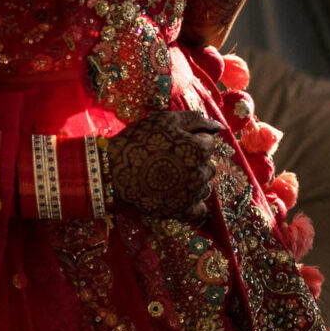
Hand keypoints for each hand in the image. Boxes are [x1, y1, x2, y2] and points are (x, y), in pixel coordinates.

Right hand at [107, 110, 223, 218]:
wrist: (111, 170)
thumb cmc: (137, 141)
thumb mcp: (163, 120)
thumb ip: (193, 119)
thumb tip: (218, 126)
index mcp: (199, 149)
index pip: (208, 143)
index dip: (192, 140)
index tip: (174, 143)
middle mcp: (200, 173)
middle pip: (209, 165)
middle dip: (195, 161)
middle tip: (172, 160)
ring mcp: (192, 194)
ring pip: (205, 186)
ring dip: (194, 181)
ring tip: (172, 177)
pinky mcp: (181, 211)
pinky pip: (200, 211)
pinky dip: (193, 204)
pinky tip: (181, 197)